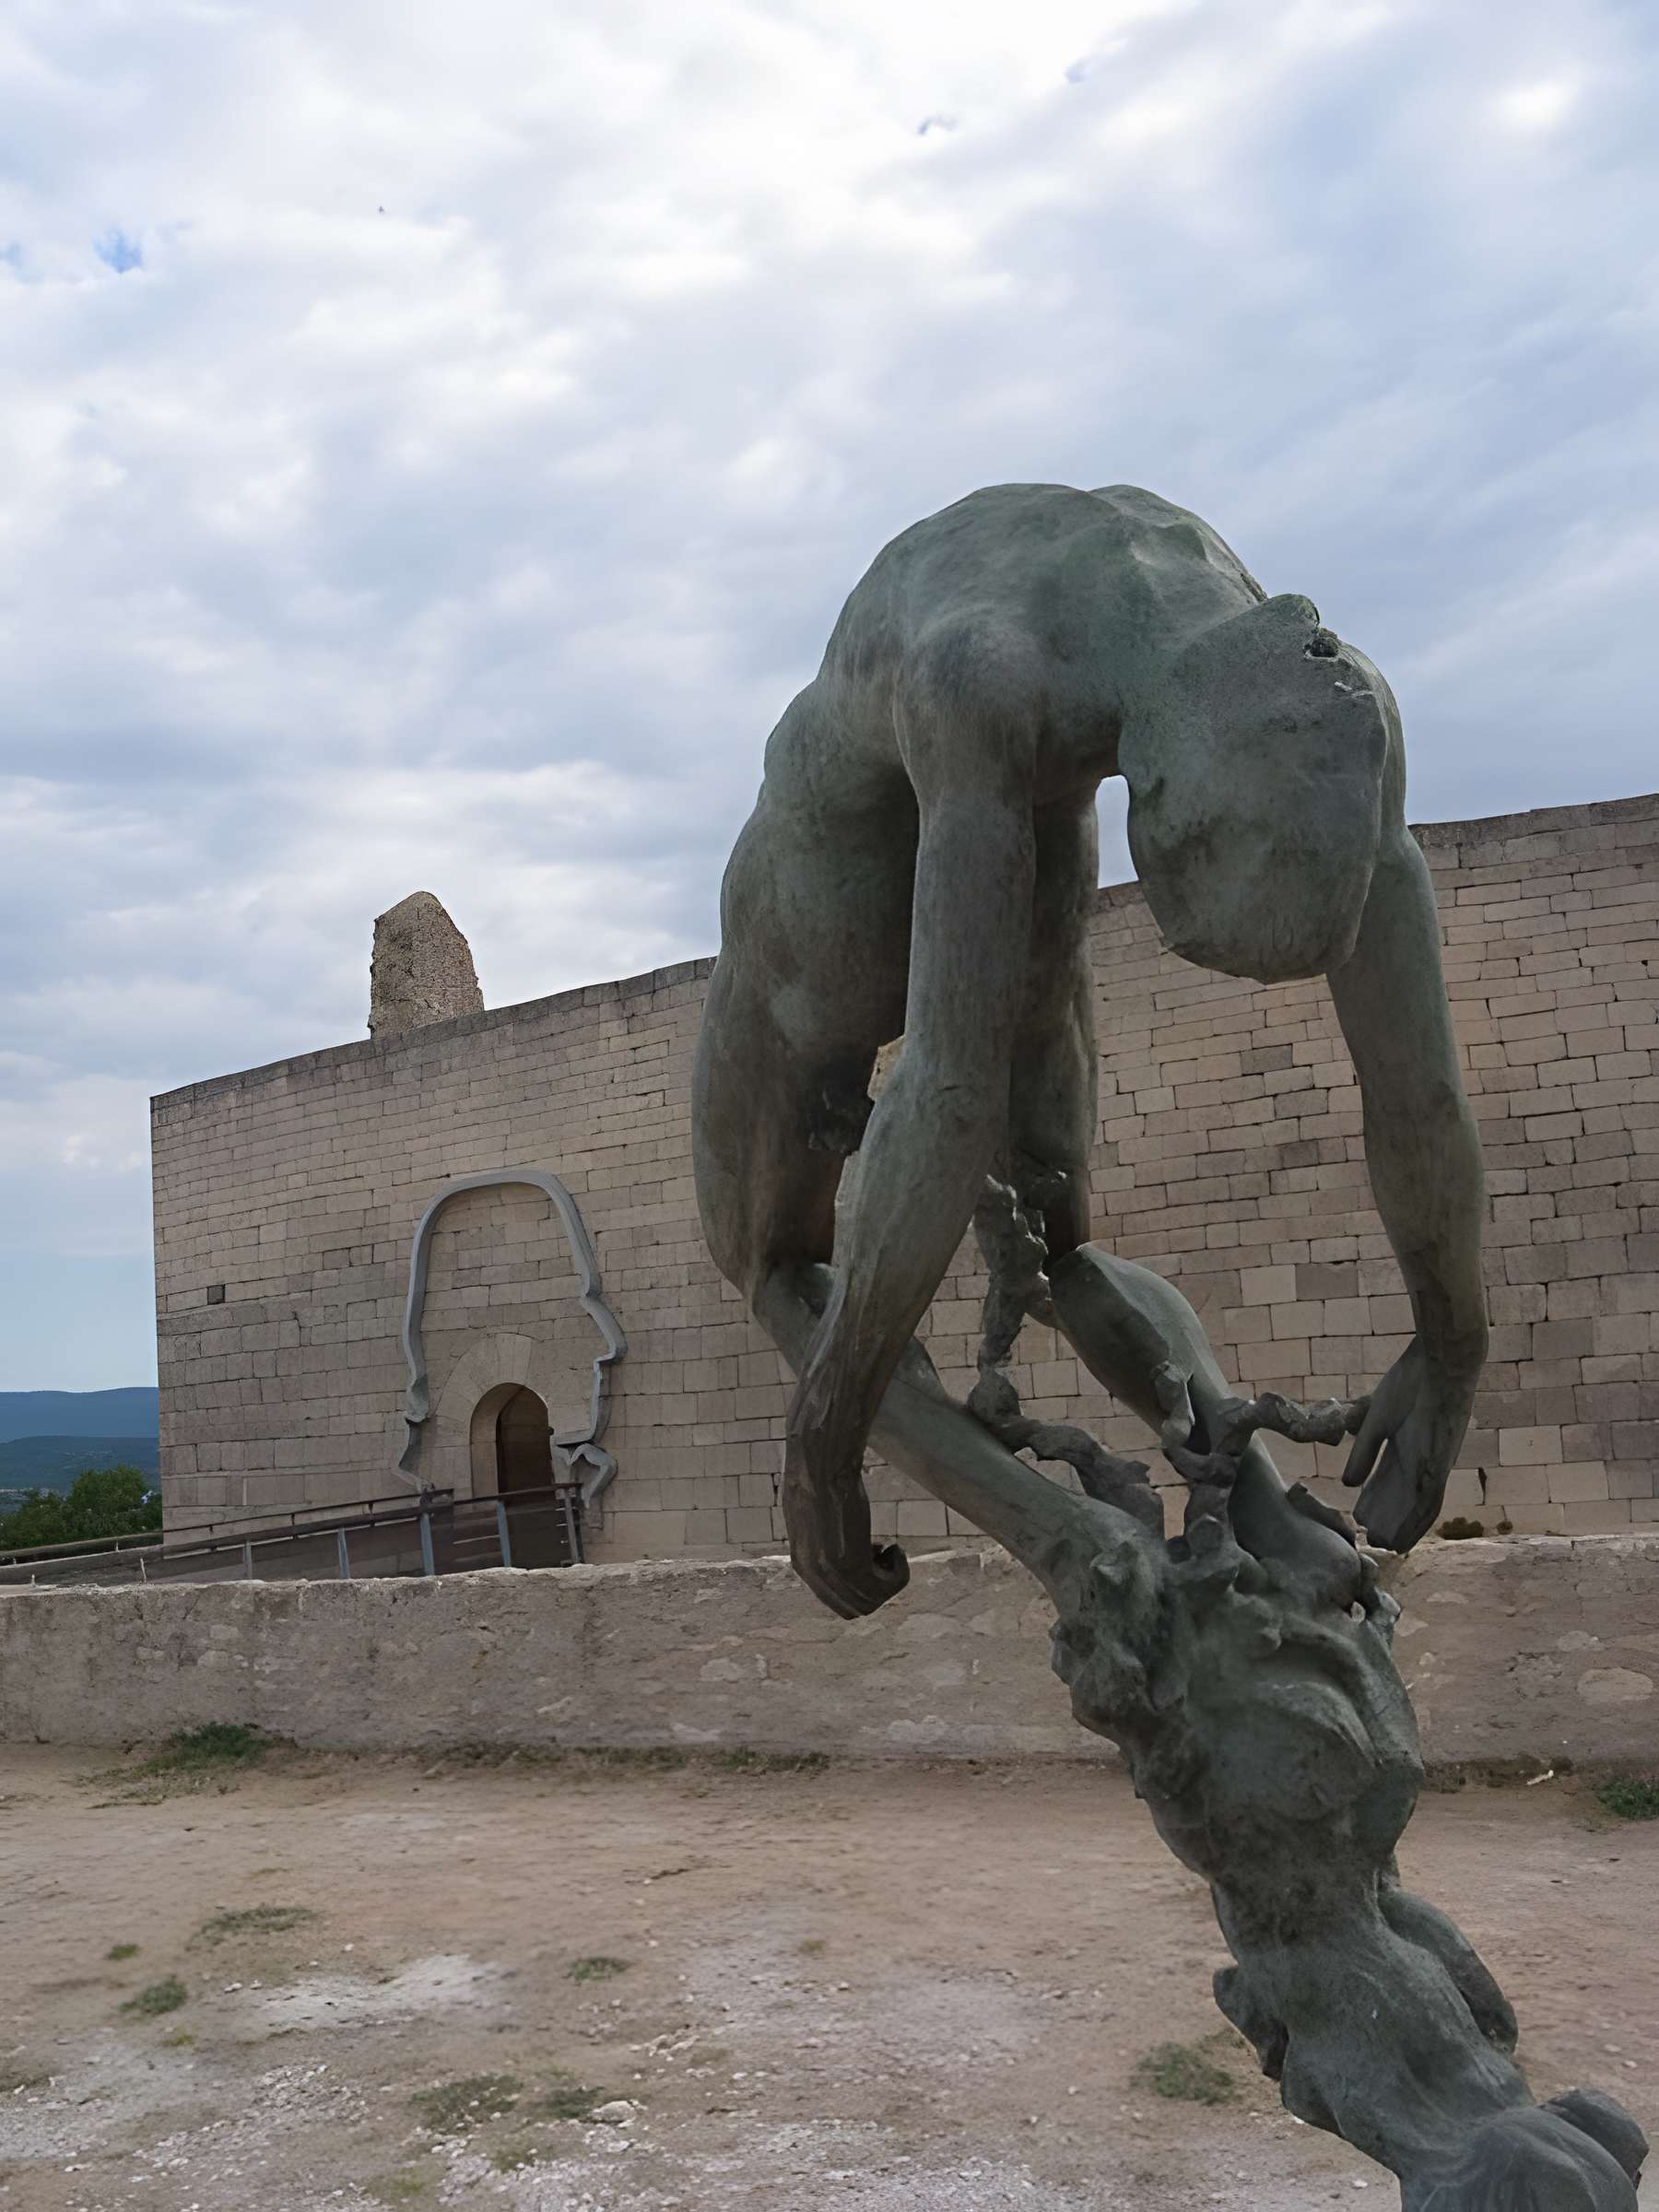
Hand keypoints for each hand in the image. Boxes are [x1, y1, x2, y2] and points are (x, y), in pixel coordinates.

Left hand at [782, 1430, 909, 1618]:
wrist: (819, 1465)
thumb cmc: (817, 1479)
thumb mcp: (815, 1518)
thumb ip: (825, 1541)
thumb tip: (845, 1546)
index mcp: (803, 1565)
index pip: (837, 1602)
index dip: (860, 1586)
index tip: (871, 1556)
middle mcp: (815, 1575)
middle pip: (856, 1609)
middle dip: (877, 1588)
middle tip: (885, 1556)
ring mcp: (832, 1572)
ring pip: (873, 1602)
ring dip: (891, 1580)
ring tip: (893, 1551)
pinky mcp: (852, 1563)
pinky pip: (886, 1586)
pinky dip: (899, 1573)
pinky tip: (897, 1547)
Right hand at [1343, 1338, 1478, 1551]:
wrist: (1441, 1363)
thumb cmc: (1410, 1382)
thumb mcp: (1378, 1420)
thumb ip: (1365, 1451)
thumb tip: (1348, 1484)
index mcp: (1409, 1445)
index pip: (1390, 1481)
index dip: (1376, 1499)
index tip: (1360, 1515)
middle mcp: (1425, 1461)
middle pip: (1405, 1498)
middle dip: (1388, 1518)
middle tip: (1370, 1537)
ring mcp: (1434, 1465)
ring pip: (1419, 1507)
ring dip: (1402, 1527)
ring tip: (1384, 1544)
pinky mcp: (1442, 1466)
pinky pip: (1429, 1503)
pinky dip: (1415, 1523)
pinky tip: (1401, 1538)